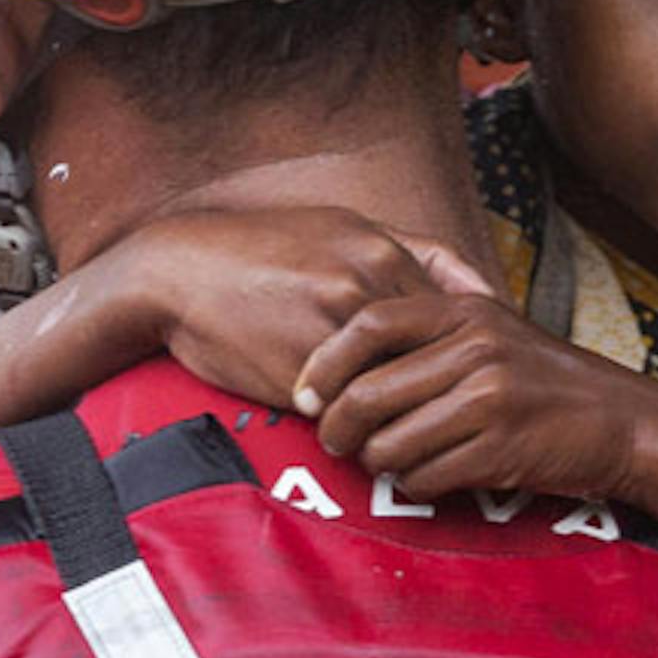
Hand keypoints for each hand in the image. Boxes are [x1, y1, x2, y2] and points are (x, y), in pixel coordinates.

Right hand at [121, 205, 492, 408]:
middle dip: (438, 388)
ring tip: (391, 425)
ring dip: (397, 416)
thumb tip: (482, 287)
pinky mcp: (298, 381)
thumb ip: (415, 254)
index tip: (464, 372)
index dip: (461, 352)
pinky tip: (345, 427)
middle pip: (433, 358)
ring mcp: (330, 338)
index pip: (456, 318)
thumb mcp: (342, 228)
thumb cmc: (259, 251)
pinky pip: (347, 418)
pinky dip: (353, 428)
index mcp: (380, 254)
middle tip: (439, 409)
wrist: (175, 272)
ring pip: (394, 394)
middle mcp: (362, 291)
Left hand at [297, 292, 657, 503]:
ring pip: (388, 444)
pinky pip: (423, 477)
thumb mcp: (493, 333)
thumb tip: (340, 366)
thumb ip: (428, 335)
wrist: (626, 422)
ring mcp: (490, 399)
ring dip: (378, 463)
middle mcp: (475, 349)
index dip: (323, 363)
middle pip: (366, 393)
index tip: (303, 393)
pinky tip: (430, 476)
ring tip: (391, 461)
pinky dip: (415, 485)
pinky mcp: (501, 450)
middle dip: (337, 427)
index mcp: (465, 312)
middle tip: (334, 441)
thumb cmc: (543, 382)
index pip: (368, 325)